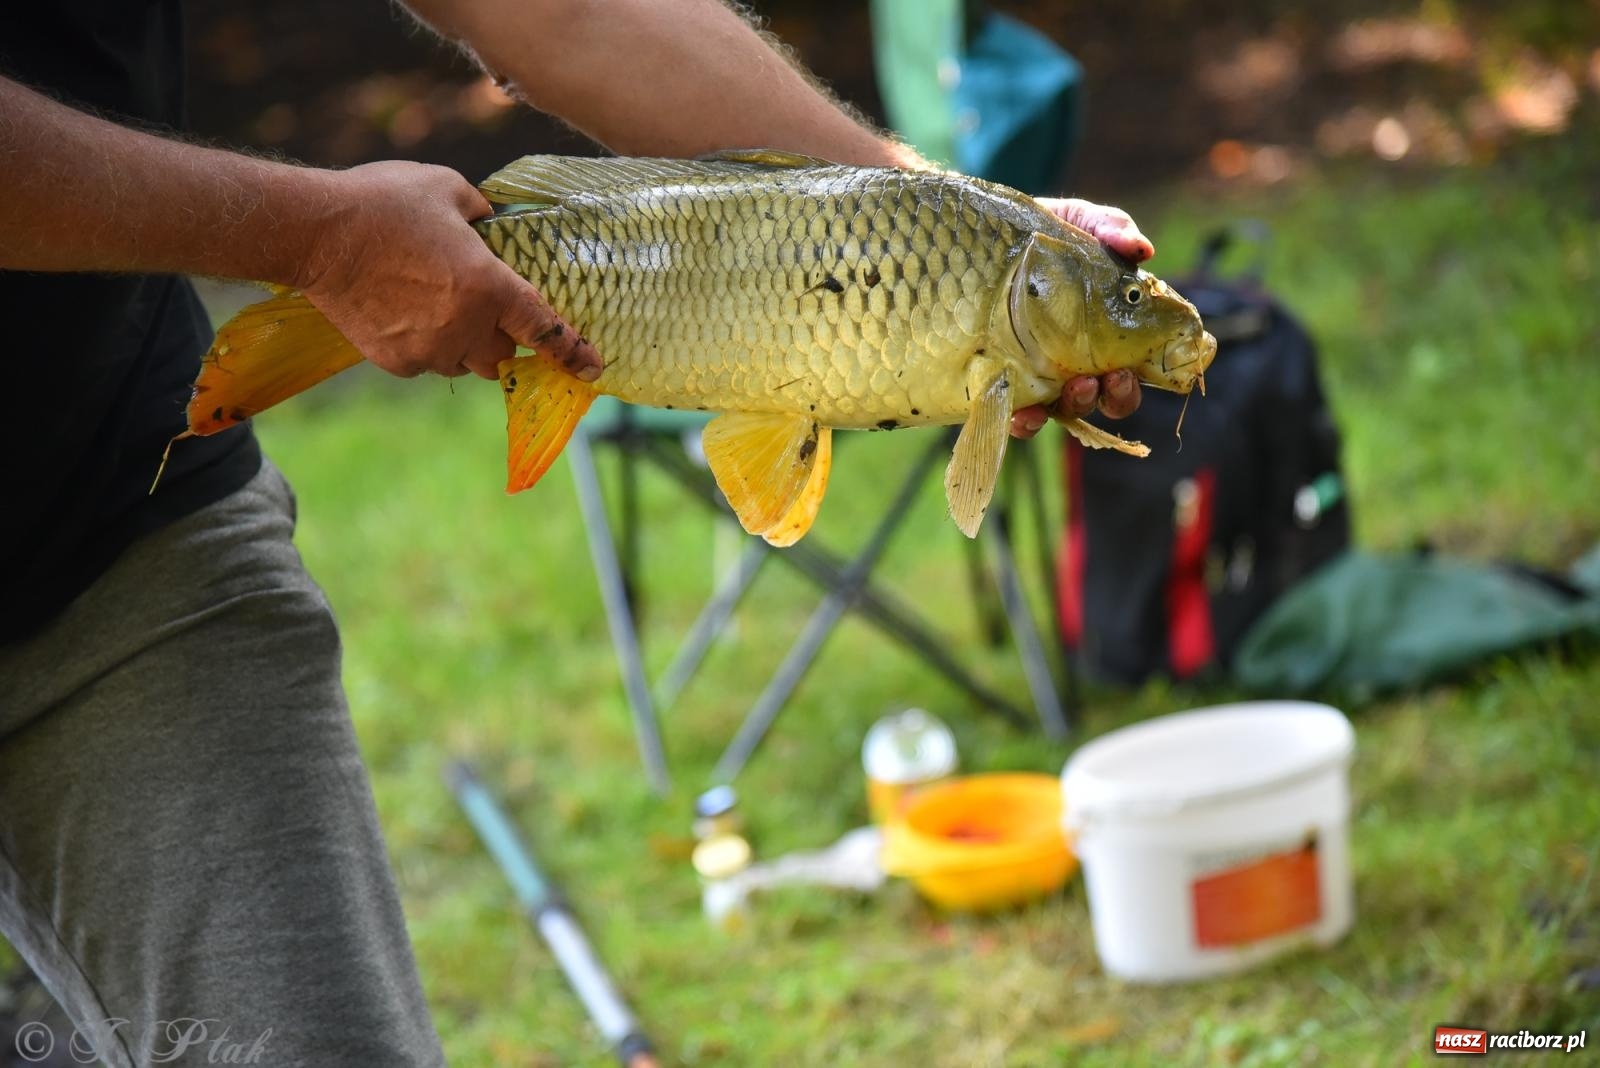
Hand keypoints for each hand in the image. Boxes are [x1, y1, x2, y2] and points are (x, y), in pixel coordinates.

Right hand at [296, 161, 601, 381]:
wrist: (315, 233)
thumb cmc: (383, 202)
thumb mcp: (447, 188)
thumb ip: (482, 213)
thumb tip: (491, 225)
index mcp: (488, 286)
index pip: (543, 329)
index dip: (572, 351)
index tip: (593, 369)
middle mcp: (464, 327)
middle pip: (501, 356)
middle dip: (498, 337)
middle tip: (477, 306)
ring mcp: (428, 349)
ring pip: (463, 363)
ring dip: (461, 343)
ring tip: (430, 303)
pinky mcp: (396, 361)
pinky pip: (425, 362)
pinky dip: (424, 344)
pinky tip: (401, 309)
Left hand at [1010, 198, 1149, 437]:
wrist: (969, 239)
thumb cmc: (1032, 232)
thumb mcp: (1073, 221)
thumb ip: (1108, 228)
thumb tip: (1142, 250)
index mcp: (1101, 329)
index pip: (1132, 365)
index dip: (1139, 377)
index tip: (1134, 368)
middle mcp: (1073, 358)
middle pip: (1106, 396)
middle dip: (1115, 396)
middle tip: (1112, 377)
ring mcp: (1036, 373)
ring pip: (1066, 410)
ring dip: (1077, 405)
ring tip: (1076, 386)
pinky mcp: (999, 382)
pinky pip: (1015, 416)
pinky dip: (1025, 422)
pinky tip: (1024, 414)